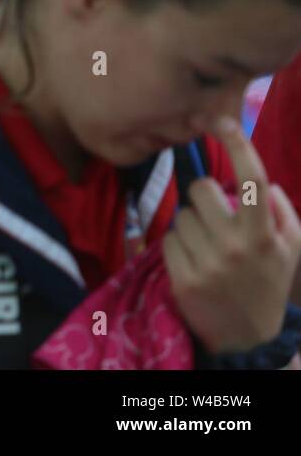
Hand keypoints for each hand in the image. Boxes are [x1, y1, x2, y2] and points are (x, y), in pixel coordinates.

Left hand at [163, 116, 300, 353]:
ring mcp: (208, 263)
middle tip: (216, 218)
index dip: (238, 145)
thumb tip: (263, 183)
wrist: (247, 335)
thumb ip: (281, 211)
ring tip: (208, 247)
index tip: (221, 120)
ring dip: (191, 225)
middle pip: (200, 191)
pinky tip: (194, 261)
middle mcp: (236, 246)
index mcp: (265, 234)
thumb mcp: (289, 247)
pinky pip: (168, 239)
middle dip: (205, 199)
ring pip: (181, 215)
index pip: (252, 180)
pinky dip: (178, 246)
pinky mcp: (182, 278)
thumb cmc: (267, 280)